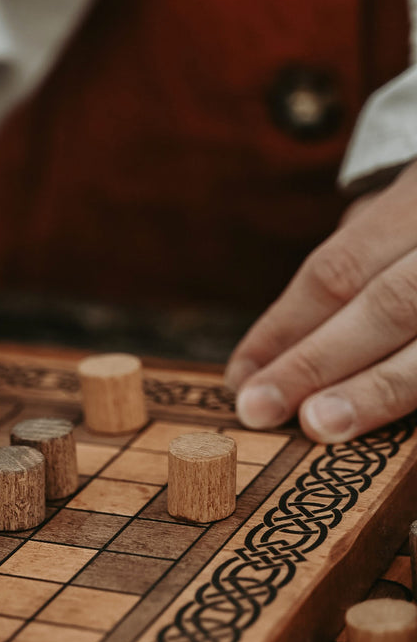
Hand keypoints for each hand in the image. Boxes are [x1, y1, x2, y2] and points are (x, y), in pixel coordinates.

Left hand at [225, 161, 416, 441]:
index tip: (240, 376)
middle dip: (318, 361)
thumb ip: (359, 255)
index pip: (339, 268)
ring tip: (320, 424)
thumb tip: (280, 341)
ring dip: (378, 388)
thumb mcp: (407, 206)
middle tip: (260, 408)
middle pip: (389, 304)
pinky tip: (395, 435)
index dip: (284, 326)